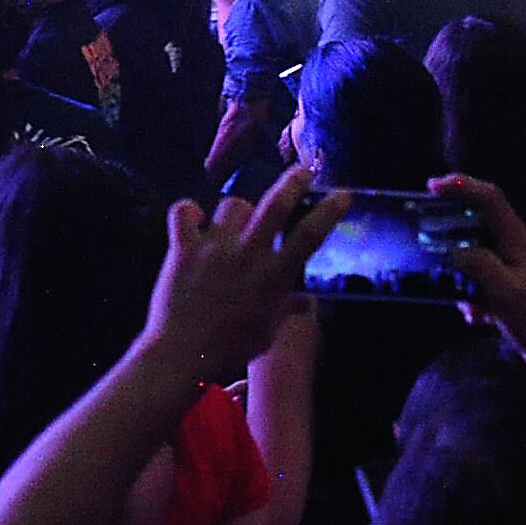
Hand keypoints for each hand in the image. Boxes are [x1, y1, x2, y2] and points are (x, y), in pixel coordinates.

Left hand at [146, 176, 340, 377]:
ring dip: (237, 210)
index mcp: (273, 276)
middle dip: (293, 182)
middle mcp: (247, 254)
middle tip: (303, 169)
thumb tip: (305, 302)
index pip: (309, 236)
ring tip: (235, 223)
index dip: (328, 211)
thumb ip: (286, 309)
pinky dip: (189, 211)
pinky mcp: (183, 248)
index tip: (342, 194)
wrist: (183, 355)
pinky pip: (183, 212)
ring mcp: (213, 247)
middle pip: (275, 205)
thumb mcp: (267, 332)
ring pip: (231, 205)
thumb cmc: (230, 348)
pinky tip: (194, 219)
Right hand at [430, 175, 525, 376]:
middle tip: (429, 246)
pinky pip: (484, 284)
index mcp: (519, 241)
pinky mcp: (515, 293)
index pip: (490, 200)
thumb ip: (479, 265)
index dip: (461, 187)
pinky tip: (475, 317)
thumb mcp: (507, 293)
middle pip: (479, 227)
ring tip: (457, 297)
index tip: (430, 188)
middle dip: (452, 237)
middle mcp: (519, 250)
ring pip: (478, 258)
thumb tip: (452, 250)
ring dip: (462, 275)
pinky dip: (474, 296)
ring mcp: (517, 272)